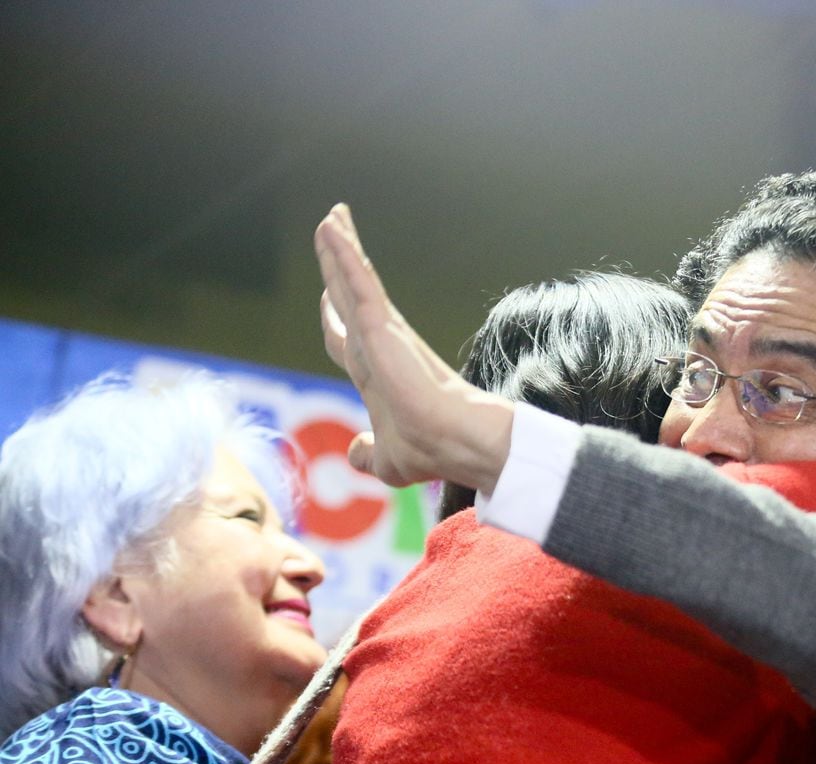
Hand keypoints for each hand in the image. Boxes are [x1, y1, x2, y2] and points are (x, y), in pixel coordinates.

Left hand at [314, 204, 512, 490]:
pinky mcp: (382, 325)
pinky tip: (331, 229)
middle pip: (348, 297)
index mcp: (378, 375)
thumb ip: (366, 454)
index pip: (348, 337)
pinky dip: (343, 255)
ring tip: (330, 216)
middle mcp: (380, 347)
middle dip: (336, 266)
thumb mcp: (386, 461)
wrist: (452, 442)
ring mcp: (382, 333)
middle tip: (331, 229)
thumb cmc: (430, 451)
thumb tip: (353, 454)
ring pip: (353, 281)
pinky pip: (358, 282)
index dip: (335, 317)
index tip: (328, 298)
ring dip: (339, 247)